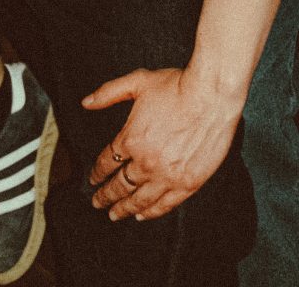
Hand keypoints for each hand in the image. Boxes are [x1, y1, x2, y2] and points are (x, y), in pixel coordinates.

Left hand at [84, 64, 239, 222]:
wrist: (211, 96)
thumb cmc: (177, 86)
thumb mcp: (138, 82)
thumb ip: (109, 92)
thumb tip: (86, 102)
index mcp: (131, 139)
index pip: (108, 161)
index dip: (97, 172)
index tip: (92, 179)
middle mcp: (146, 162)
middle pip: (120, 185)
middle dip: (105, 195)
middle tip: (97, 203)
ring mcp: (167, 176)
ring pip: (139, 200)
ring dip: (124, 209)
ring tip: (114, 215)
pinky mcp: (187, 184)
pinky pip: (164, 205)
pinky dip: (151, 212)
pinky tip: (142, 216)